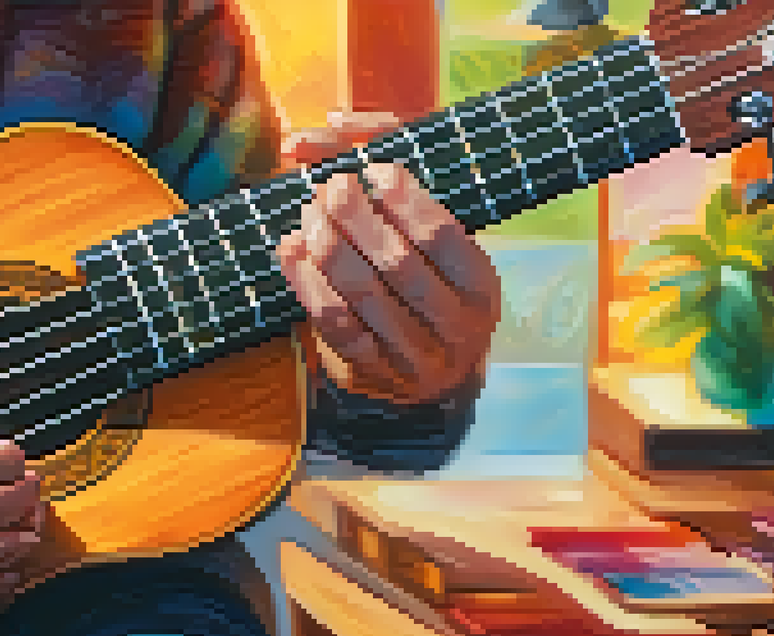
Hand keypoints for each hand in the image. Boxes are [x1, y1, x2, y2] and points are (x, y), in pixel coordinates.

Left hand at [279, 113, 500, 404]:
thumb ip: (388, 168)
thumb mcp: (427, 227)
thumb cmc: (425, 276)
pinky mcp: (372, 376)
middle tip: (332, 187)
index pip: (445, 238)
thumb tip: (332, 121)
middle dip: (358, 220)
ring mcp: (414, 359)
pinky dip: (308, 285)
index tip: (374, 168)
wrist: (427, 365)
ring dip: (329, 248)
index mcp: (481, 285)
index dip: (406, 200)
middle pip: (400, 266)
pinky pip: (335, 327)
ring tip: (309, 213)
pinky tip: (292, 250)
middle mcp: (456, 327)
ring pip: (364, 298)